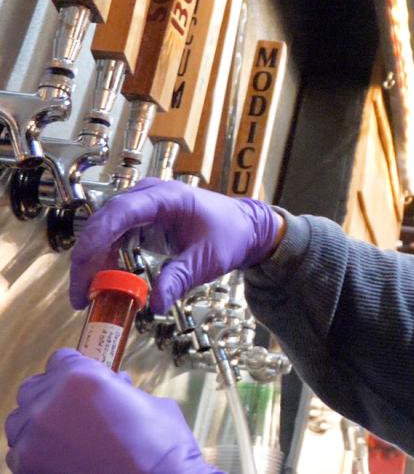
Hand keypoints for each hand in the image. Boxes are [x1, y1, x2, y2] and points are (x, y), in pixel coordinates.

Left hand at [4, 349, 218, 472]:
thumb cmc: (160, 448)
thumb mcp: (149, 402)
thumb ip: (120, 390)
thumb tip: (116, 387)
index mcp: (81, 379)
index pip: (61, 359)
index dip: (76, 367)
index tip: (83, 377)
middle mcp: (50, 406)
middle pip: (34, 387)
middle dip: (54, 393)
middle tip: (75, 404)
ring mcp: (34, 440)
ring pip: (21, 421)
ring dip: (41, 423)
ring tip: (66, 433)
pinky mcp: (29, 469)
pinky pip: (19, 453)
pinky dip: (36, 452)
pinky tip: (61, 455)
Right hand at [71, 178, 282, 313]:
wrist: (245, 228)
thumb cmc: (230, 236)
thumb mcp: (208, 259)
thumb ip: (181, 278)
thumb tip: (156, 305)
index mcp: (167, 198)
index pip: (122, 211)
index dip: (98, 235)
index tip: (83, 263)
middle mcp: (149, 197)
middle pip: (105, 221)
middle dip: (87, 257)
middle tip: (80, 294)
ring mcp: (143, 207)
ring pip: (104, 231)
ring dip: (92, 261)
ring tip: (87, 296)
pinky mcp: (141, 221)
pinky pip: (113, 238)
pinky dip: (105, 260)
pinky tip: (104, 283)